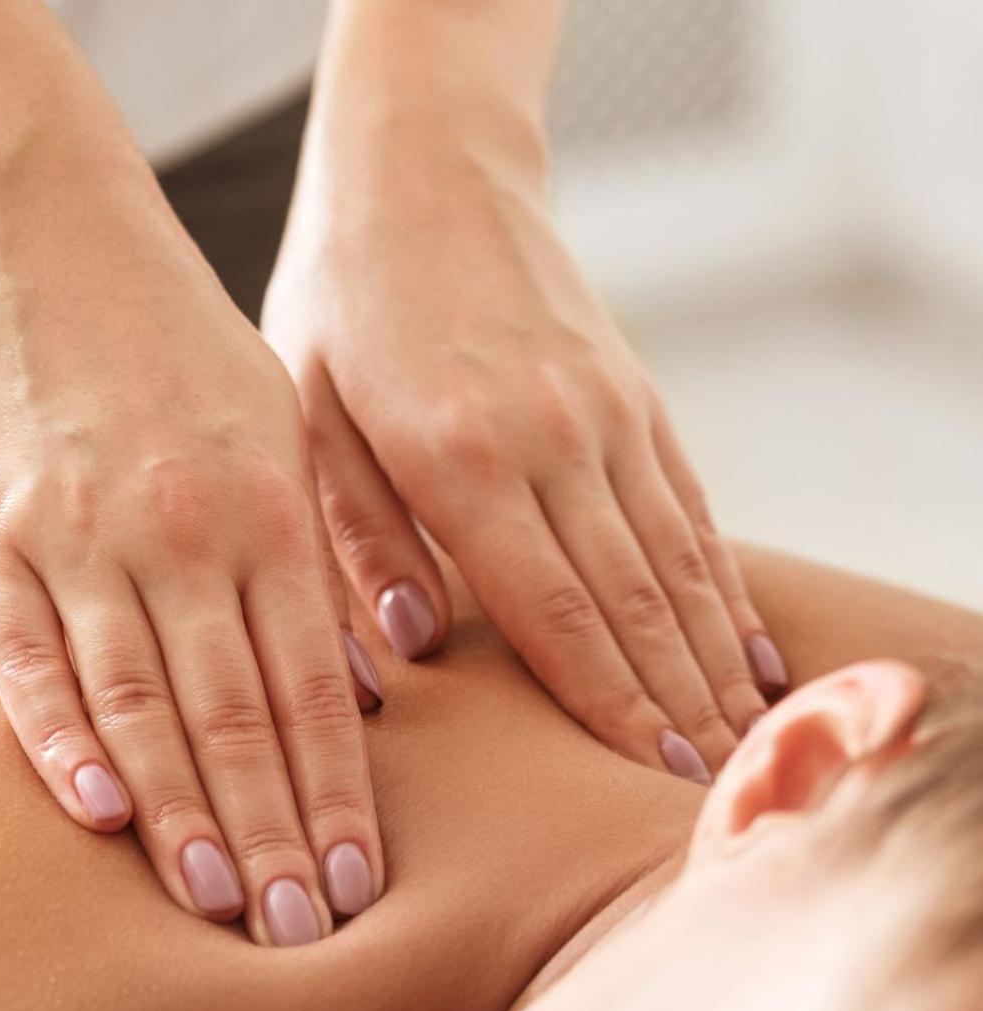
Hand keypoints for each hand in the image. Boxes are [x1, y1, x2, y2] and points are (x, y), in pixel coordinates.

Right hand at [0, 195, 383, 944]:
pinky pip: (27, 655)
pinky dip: (61, 736)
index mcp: (270, 514)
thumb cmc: (186, 357)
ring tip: (216, 903)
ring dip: (181, 810)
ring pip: (141, 698)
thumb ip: (316, 564)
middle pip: (237, 713)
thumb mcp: (281, 437)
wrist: (46, 241)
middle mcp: (184, 533)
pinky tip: (97, 812)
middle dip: (273, 832)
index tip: (359, 887)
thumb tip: (360, 692)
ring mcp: (79, 535)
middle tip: (300, 935)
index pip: (314, 687)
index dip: (337, 794)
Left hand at [264, 83, 787, 781]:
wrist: (425, 172)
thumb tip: (405, 645)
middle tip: (711, 793)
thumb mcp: (306, 410)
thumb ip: (355, 531)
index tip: (651, 776)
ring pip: (677, 561)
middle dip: (676, 703)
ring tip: (745, 739)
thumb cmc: (342, 302)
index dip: (609, 703)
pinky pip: (691, 506)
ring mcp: (608, 415)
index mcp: (462, 457)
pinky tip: (749, 641)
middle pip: (633, 601)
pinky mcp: (634, 396)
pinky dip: (724, 583)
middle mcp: (555, 440)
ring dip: (714, 658)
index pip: (554, 610)